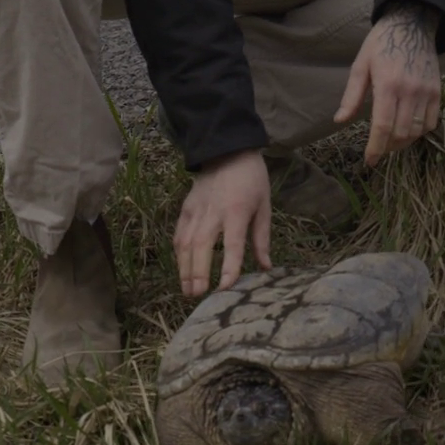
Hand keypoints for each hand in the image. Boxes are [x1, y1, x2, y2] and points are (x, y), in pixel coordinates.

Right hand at [175, 148, 271, 296]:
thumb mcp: (265, 206)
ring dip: (185, 268)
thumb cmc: (251, 179)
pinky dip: (179, 255)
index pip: (232, 244)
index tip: (226, 287)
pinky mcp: (186, 208)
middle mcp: (213, 211)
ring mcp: (196, 210)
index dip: (229, 267)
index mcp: (237, 211)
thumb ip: (262, 238)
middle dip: (198, 272)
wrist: (227, 149)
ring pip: (186, 243)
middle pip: (202, 245)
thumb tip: (265, 268)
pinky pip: (179, 234)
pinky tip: (182, 271)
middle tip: (198, 295)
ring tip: (187, 291)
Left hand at [334, 1, 442, 166]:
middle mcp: (410, 91)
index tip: (370, 161)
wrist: (412, 23)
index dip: (375, 148)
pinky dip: (419, 131)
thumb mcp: (360, 65)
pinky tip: (408, 128)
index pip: (383, 126)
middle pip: (400, 133)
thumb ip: (352, 96)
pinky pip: (431, 122)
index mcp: (388, 85)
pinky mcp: (437, 91)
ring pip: (416, 131)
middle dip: (387, 146)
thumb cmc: (380, 44)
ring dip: (403, 141)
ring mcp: (426, 92)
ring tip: (391, 140)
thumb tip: (340, 121)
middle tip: (378, 148)